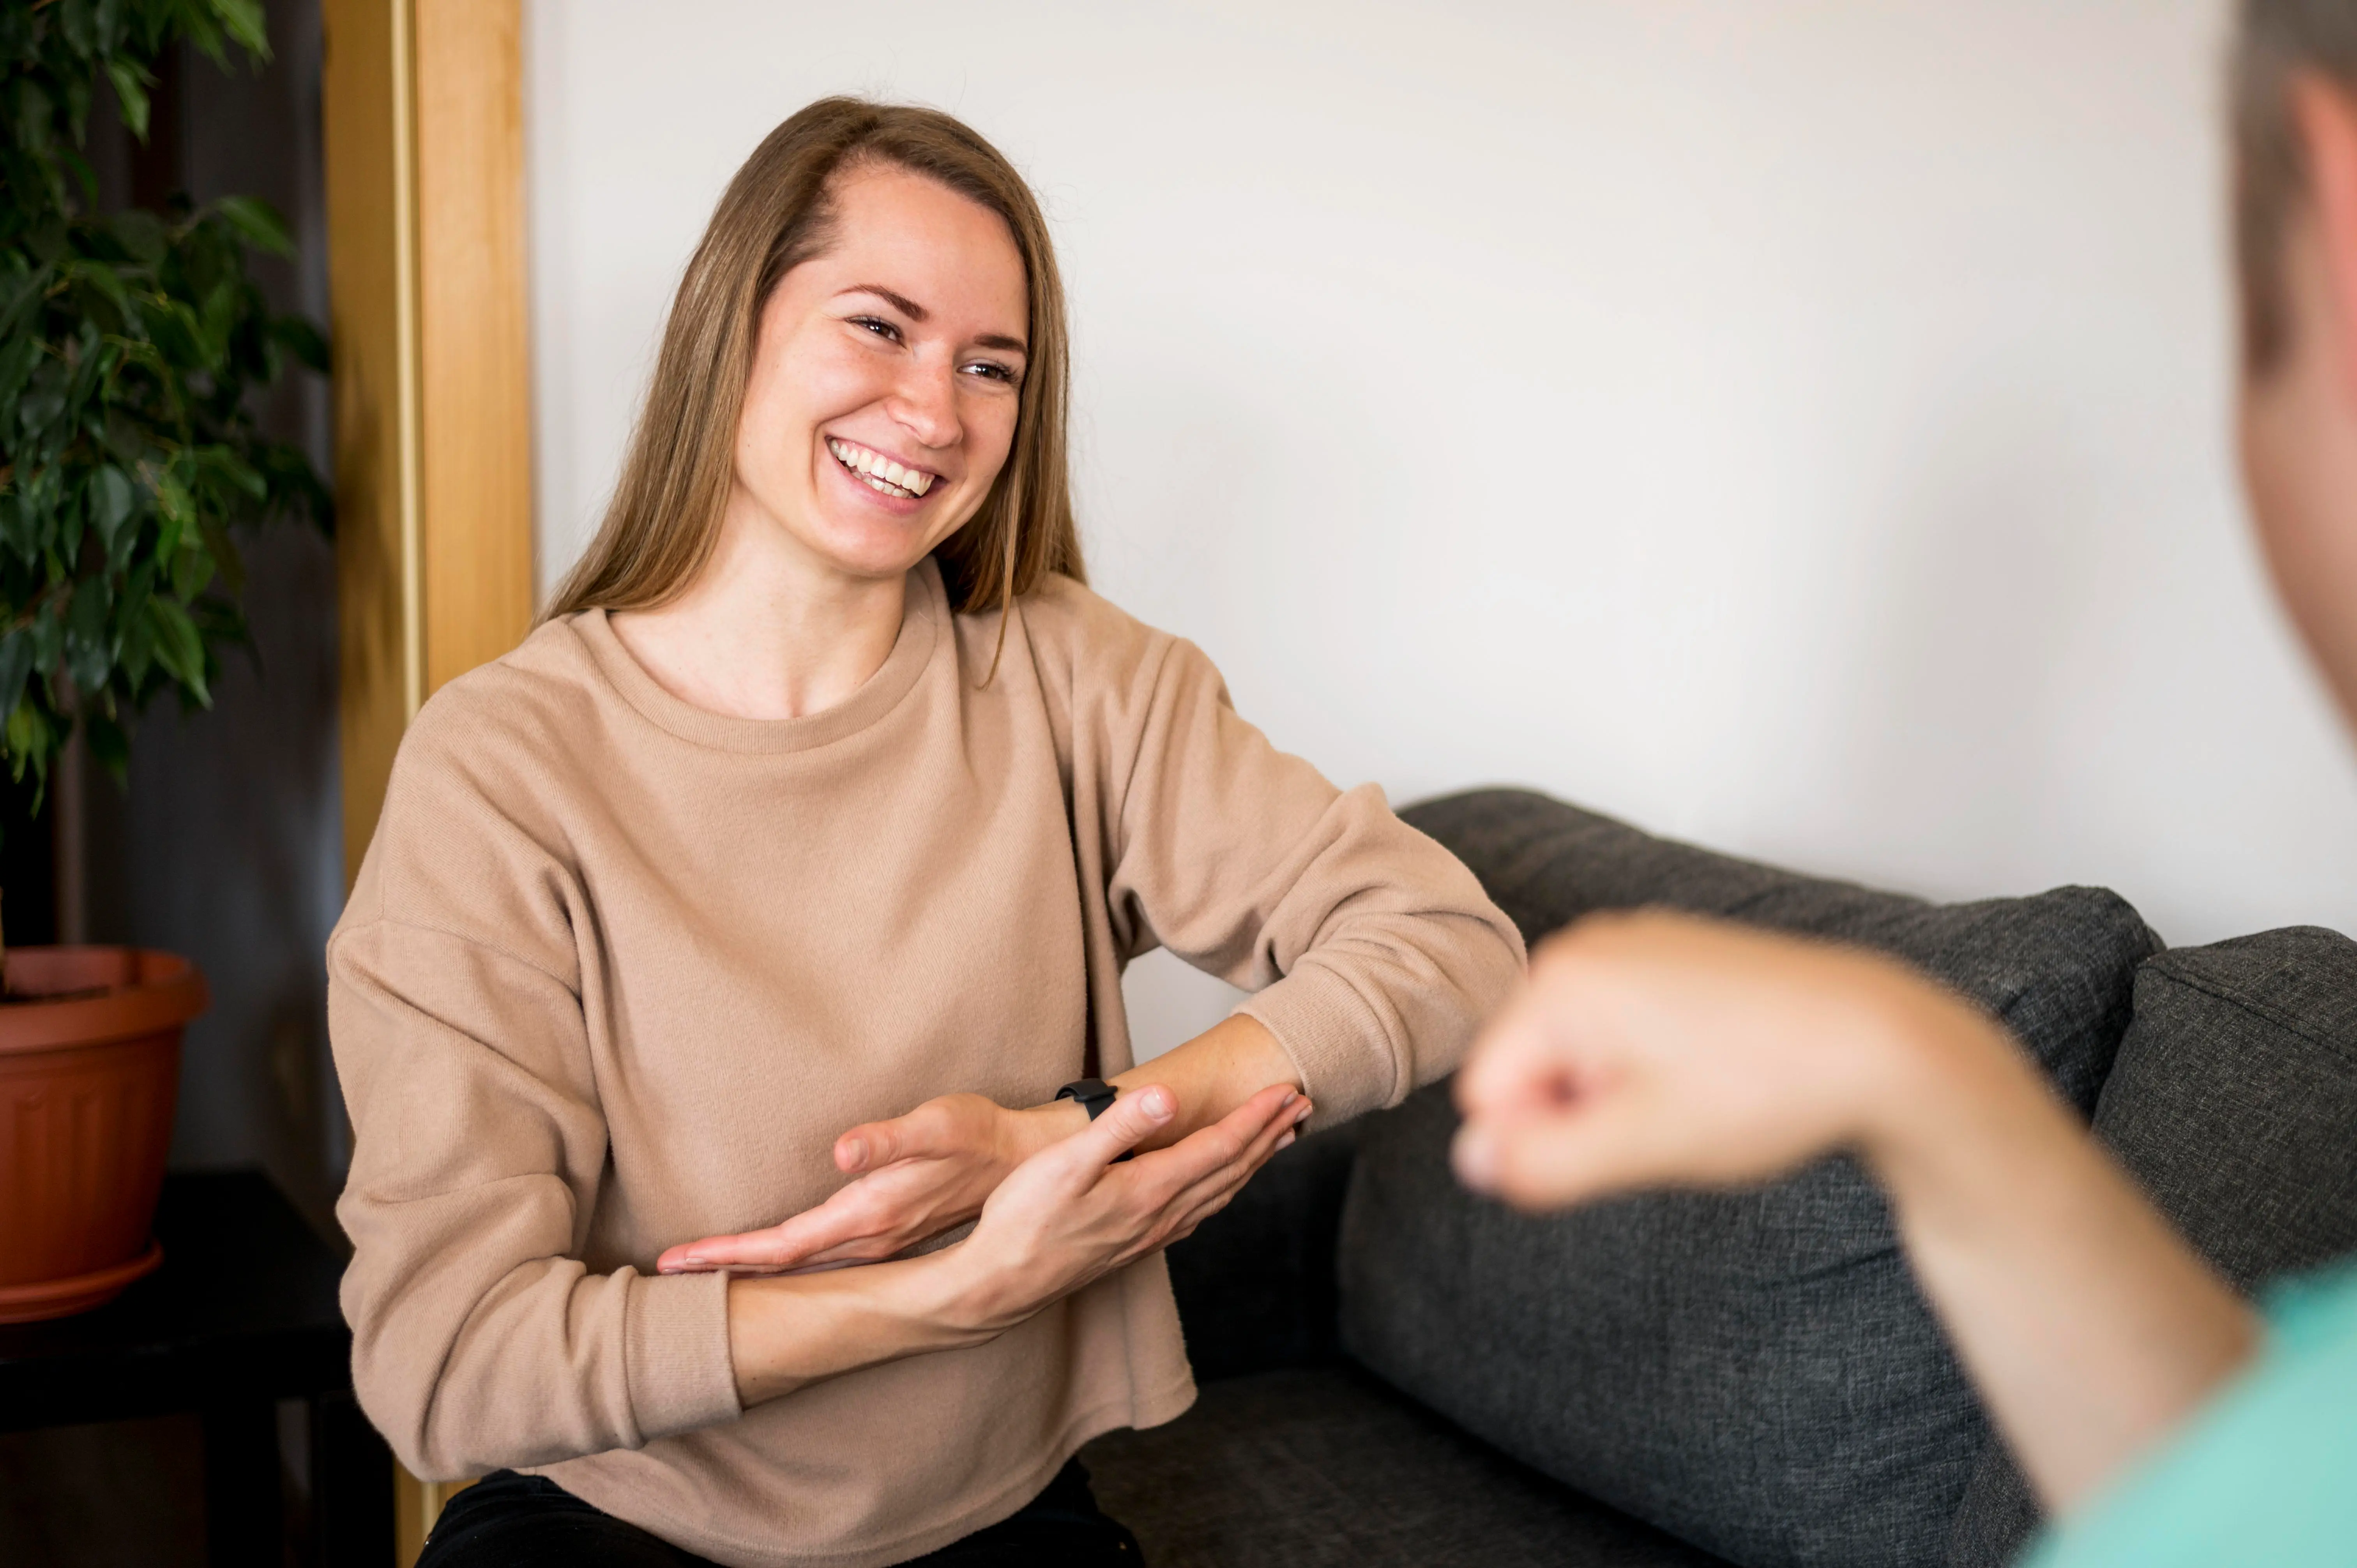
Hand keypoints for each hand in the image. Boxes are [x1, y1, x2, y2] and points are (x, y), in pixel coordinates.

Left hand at [659, 1093, 1078, 1275]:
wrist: (1027, 1162)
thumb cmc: (978, 1135)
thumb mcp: (935, 1125)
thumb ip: (886, 1141)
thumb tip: (841, 1152)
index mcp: (867, 1215)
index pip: (781, 1245)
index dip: (727, 1254)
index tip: (676, 1264)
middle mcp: (867, 1238)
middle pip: (781, 1264)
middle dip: (723, 1269)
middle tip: (666, 1273)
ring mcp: (878, 1242)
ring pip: (801, 1264)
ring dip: (752, 1267)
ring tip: (705, 1269)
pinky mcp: (888, 1233)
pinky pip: (821, 1257)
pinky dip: (785, 1261)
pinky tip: (773, 1260)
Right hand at [945, 1078, 1312, 1331]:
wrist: (1001, 1285)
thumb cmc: (1023, 1220)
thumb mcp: (1065, 1163)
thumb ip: (1119, 1127)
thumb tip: (1168, 1096)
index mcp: (1150, 1189)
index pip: (1221, 1147)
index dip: (1258, 1117)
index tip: (1289, 1091)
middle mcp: (1161, 1215)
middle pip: (1232, 1169)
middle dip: (1270, 1135)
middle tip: (1302, 1105)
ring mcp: (1150, 1235)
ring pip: (1220, 1193)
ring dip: (1254, 1162)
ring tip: (1279, 1138)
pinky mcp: (1135, 1246)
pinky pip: (1198, 1213)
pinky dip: (1224, 1189)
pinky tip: (1222, 1186)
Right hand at [1451, 909, 2006, 1210]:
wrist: (1884, 1042)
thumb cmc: (1767, 1089)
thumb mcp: (1642, 1145)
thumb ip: (1541, 1163)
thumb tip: (1472, 1163)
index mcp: (1562, 982)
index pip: (1487, 1094)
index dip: (1546, 1141)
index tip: (1626, 1141)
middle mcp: (1586, 946)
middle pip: (1531, 1066)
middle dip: (1582, 1112)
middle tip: (1667, 1124)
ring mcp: (1634, 944)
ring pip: (1580, 1052)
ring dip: (1620, 1095)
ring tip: (1697, 1100)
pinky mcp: (1674, 955)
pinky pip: (1623, 1027)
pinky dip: (1654, 1066)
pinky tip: (1715, 1076)